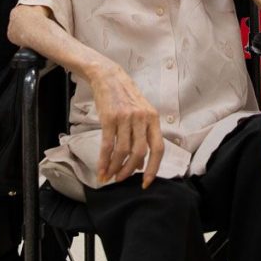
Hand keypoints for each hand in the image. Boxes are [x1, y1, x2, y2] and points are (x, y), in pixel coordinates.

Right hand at [89, 61, 163, 188]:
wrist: (108, 77)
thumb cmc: (125, 97)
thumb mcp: (141, 112)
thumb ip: (144, 135)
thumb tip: (141, 163)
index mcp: (153, 118)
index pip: (158, 148)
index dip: (153, 168)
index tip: (145, 183)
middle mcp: (142, 118)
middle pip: (140, 153)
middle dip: (130, 171)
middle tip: (121, 180)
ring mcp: (126, 117)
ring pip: (123, 151)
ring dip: (116, 167)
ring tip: (110, 176)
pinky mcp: (109, 118)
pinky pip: (108, 145)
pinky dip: (104, 161)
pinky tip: (101, 170)